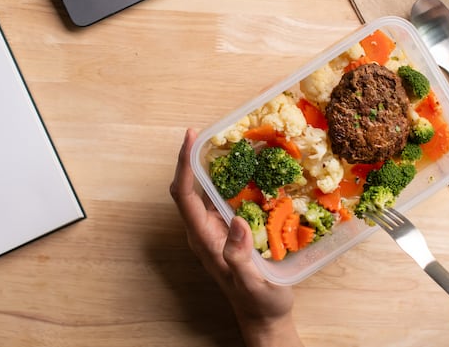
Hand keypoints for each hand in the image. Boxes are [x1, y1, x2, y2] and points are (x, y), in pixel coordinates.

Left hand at [170, 129, 303, 346]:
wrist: (264, 317)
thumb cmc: (259, 303)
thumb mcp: (253, 284)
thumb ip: (240, 258)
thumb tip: (236, 223)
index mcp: (203, 239)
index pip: (184, 195)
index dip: (184, 164)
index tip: (191, 136)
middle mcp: (203, 231)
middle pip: (187, 188)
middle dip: (192, 158)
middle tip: (210, 131)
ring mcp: (213, 230)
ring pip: (202, 191)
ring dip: (209, 166)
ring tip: (227, 141)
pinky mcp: (225, 231)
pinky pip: (219, 198)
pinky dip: (227, 179)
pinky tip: (245, 168)